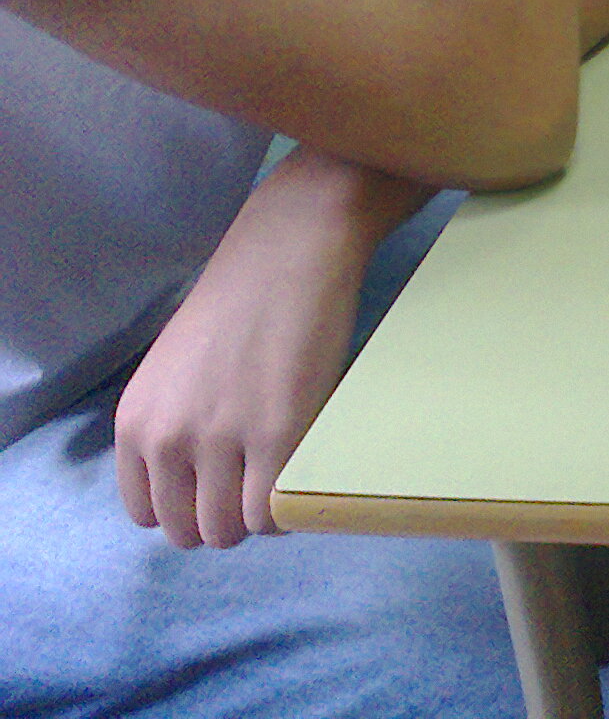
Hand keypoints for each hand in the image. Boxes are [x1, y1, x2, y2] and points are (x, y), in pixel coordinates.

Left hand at [114, 182, 378, 548]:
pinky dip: (289, 508)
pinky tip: (302, 471)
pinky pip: (274, 512)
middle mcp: (168, 438)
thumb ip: (173, 425)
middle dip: (226, 517)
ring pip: (232, 529)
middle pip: (190, 529)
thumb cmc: (239, 302)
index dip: (190, 506)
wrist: (288, 250)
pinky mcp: (280, 434)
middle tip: (259, 482)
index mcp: (136, 423)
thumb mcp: (174, 372)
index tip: (221, 486)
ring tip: (283, 476)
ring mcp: (222, 439)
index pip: (148, 513)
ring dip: (259, 517)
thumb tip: (196, 481)